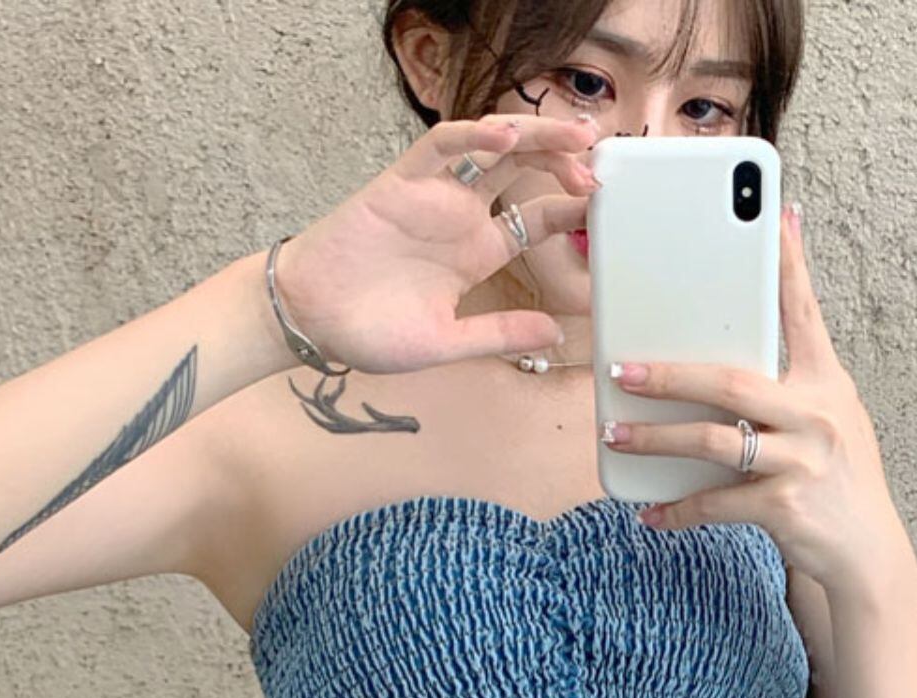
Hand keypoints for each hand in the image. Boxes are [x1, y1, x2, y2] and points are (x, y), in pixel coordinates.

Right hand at [273, 114, 600, 372]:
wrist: (311, 322)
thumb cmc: (372, 334)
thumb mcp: (448, 342)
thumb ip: (498, 334)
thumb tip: (553, 336)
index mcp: (476, 254)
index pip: (536, 220)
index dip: (571, 210)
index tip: (604, 209)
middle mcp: (460, 218)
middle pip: (523, 173)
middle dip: (563, 161)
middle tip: (598, 166)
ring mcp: (433, 197)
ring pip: (491, 149)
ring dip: (533, 138)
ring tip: (573, 138)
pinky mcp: (401, 183)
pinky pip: (441, 147)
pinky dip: (472, 137)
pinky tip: (505, 139)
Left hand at [604, 204, 900, 592]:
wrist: (866, 552)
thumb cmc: (836, 479)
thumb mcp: (830, 417)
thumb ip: (793, 378)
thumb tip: (744, 344)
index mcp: (827, 382)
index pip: (803, 312)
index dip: (790, 263)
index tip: (776, 215)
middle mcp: (817, 415)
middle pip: (732, 383)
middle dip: (670, 374)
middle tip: (622, 368)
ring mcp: (801, 462)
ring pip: (713, 442)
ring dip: (657, 439)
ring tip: (616, 434)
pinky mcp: (784, 507)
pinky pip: (715, 503)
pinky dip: (678, 510)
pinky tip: (650, 512)